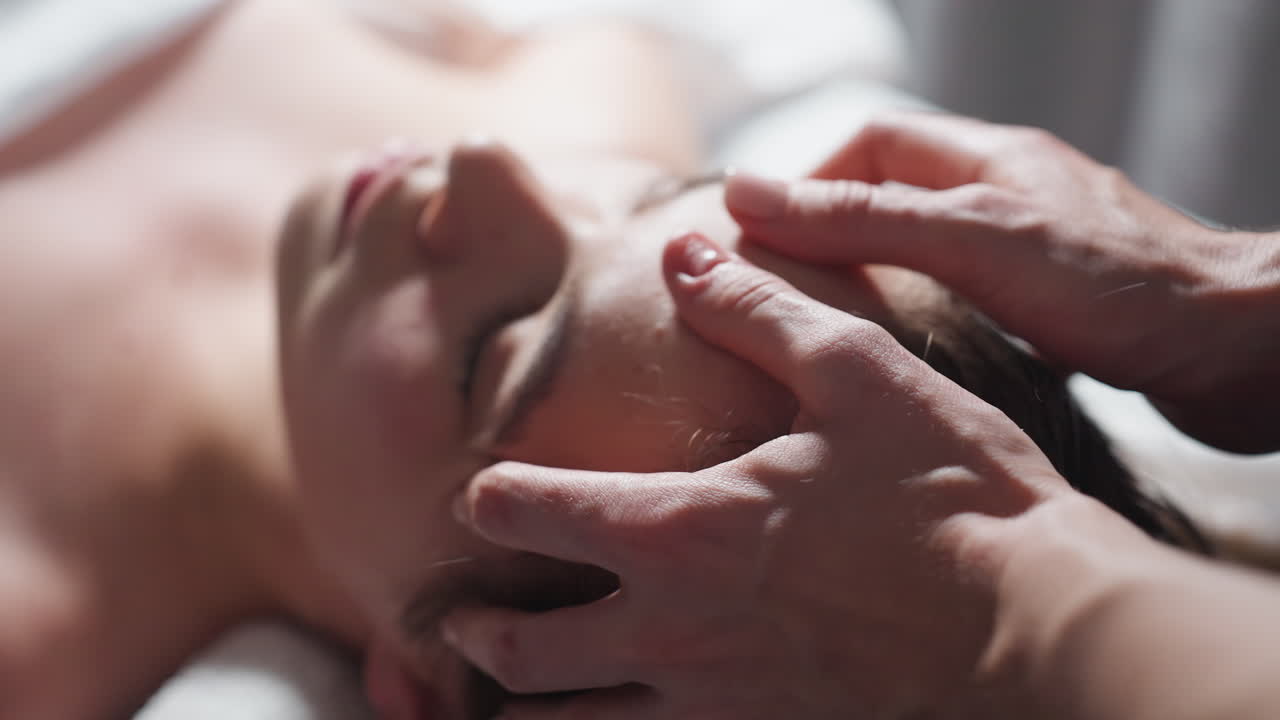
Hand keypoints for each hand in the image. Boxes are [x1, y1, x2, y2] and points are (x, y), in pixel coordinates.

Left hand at [442, 231, 1070, 718]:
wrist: (1037, 626)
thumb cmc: (948, 492)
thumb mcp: (856, 371)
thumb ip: (756, 309)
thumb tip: (687, 250)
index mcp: (683, 530)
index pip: (538, 512)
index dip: (494, 499)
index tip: (480, 494)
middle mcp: (677, 629)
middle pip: (528, 652)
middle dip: (479, 634)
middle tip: (460, 621)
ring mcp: (719, 699)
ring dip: (530, 708)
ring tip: (510, 697)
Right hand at [724, 112, 1279, 451]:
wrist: (1237, 347)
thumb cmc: (1115, 289)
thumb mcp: (969, 241)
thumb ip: (861, 219)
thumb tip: (746, 194)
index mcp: (987, 160)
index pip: (874, 141)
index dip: (810, 178)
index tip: (763, 232)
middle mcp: (1012, 192)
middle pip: (900, 189)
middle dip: (837, 226)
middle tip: (789, 284)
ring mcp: (1039, 246)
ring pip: (935, 243)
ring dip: (882, 271)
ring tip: (837, 321)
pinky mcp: (1063, 301)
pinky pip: (972, 290)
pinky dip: (931, 311)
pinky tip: (917, 354)